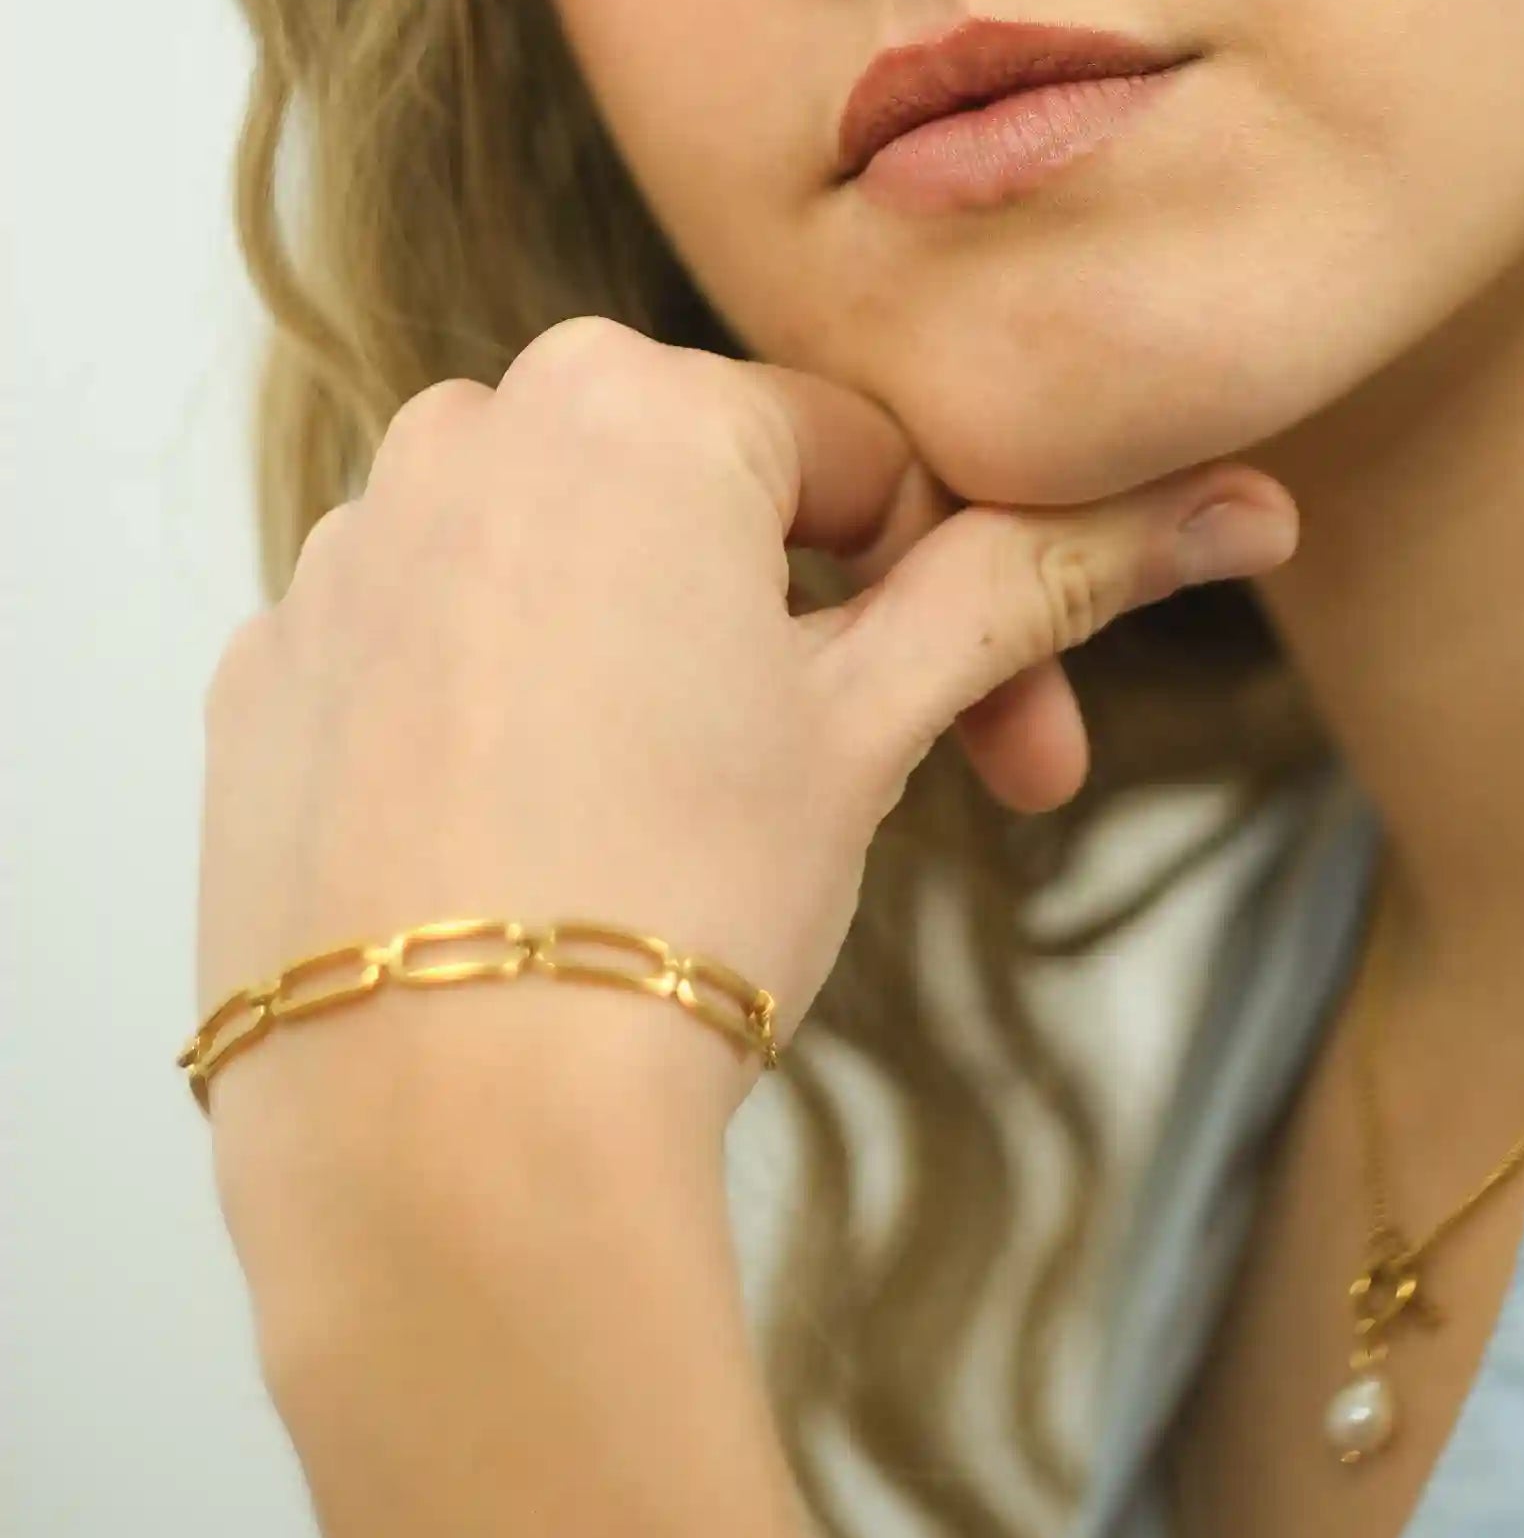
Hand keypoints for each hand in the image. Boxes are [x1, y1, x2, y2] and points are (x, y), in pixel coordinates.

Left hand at [190, 316, 1297, 1246]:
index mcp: (631, 401)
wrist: (444, 1137)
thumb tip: (1246, 505)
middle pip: (706, 503)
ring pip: (566, 568)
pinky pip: (431, 646)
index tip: (1006, 754)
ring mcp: (344, 552)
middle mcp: (464, 429)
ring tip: (684, 839)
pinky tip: (547, 849)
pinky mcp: (263, 673)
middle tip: (858, 797)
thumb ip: (1046, 576)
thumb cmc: (681, 903)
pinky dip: (506, 719)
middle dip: (811, 636)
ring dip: (657, 667)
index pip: (862, 460)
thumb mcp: (879, 724)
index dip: (951, 601)